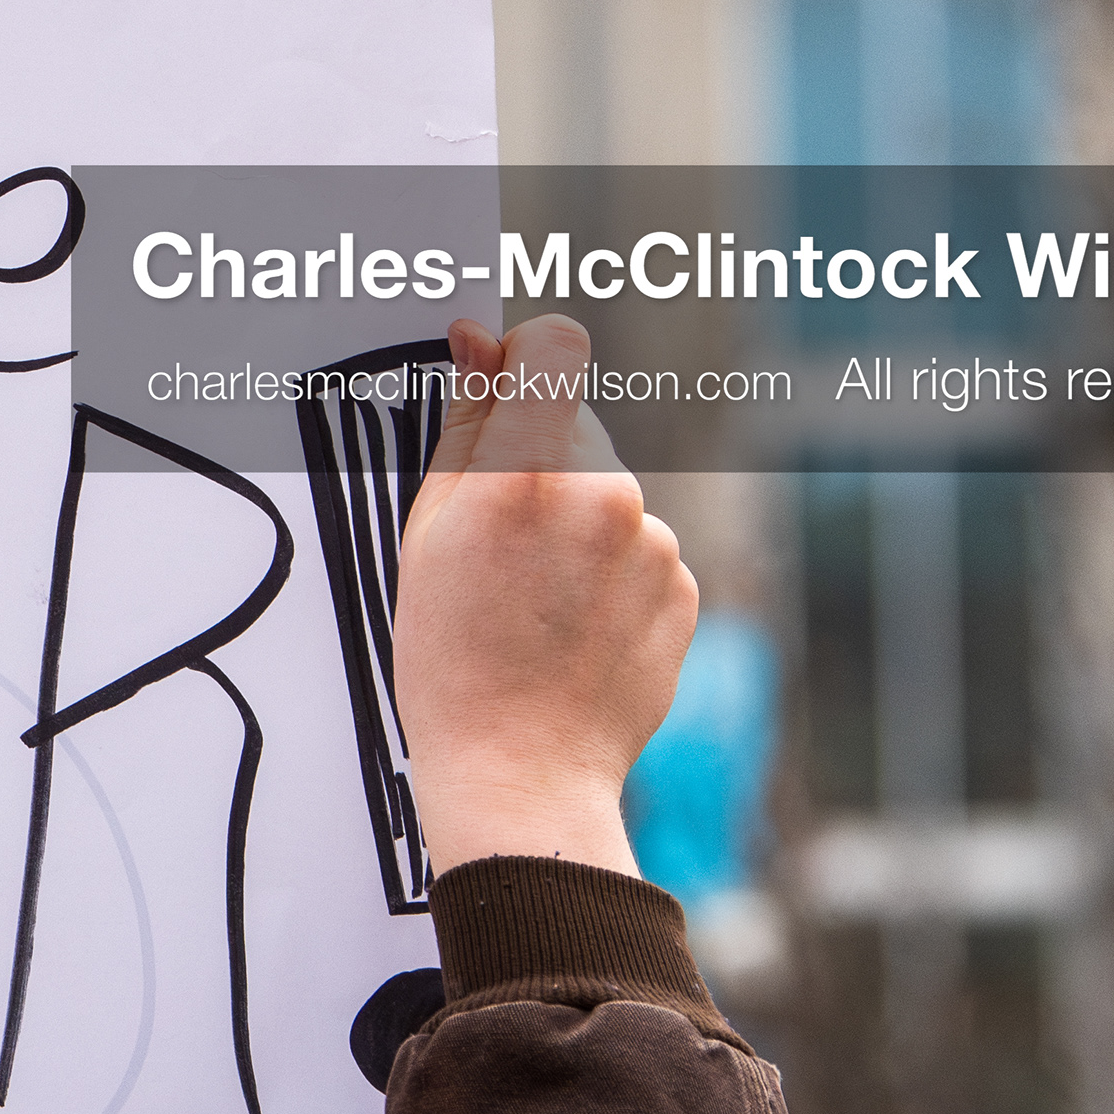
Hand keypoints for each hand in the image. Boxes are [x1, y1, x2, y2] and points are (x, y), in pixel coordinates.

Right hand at [391, 315, 696, 877]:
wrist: (521, 771)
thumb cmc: (453, 658)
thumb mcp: (429, 532)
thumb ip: (465, 424)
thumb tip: (480, 342)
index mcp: (528, 472)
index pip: (556, 344)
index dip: (526, 355)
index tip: (504, 386)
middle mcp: (606, 495)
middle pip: (575, 427)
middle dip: (537, 462)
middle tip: (495, 544)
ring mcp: (655, 545)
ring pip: (607, 493)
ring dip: (575, 524)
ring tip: (532, 602)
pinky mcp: (685, 588)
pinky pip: (639, 550)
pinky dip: (609, 575)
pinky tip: (571, 628)